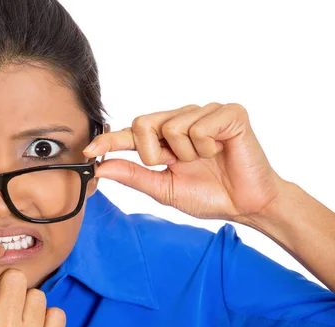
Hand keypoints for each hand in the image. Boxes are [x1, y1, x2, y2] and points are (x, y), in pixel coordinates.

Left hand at [85, 103, 284, 221]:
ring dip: (187, 154)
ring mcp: (205, 112)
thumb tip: (101, 168)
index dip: (108, 141)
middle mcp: (182, 119)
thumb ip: (134, 175)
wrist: (247, 205)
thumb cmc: (209, 195)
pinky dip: (207, 146)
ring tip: (206, 159)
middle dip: (154, 153)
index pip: (130, 134)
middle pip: (143, 123)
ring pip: (171, 127)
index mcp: (165, 138)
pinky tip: (221, 151)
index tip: (87, 151)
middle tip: (178, 165)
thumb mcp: (164, 189)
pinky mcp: (228, 112)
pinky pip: (198, 126)